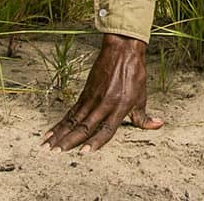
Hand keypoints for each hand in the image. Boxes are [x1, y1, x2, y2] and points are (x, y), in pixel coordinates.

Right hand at [42, 34, 162, 151]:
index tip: (83, 152)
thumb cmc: (134, 74)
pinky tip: (50, 132)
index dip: (95, 141)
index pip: (106, 129)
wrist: (122, 51)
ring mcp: (92, 99)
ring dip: (59, 135)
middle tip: (55, 153)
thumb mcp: (142, 96)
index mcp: (120, 107)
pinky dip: (60, 123)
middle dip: (68, 141)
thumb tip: (157, 125)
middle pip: (84, 126)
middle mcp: (104, 104)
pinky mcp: (85, 93)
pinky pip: (70, 112)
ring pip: (73, 121)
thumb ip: (144, 116)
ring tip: (46, 147)